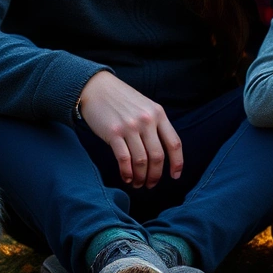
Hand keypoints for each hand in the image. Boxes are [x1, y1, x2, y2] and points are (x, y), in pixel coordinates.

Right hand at [78, 71, 182, 187]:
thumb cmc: (121, 99)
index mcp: (158, 113)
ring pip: (141, 160)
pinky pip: (124, 159)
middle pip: (158, 156)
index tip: (175, 176)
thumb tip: (162, 153)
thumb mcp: (145, 106)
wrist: (96, 88)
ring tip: (138, 184)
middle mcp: (147, 120)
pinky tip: (127, 178)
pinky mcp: (113, 133)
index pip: (174, 143)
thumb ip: (155, 124)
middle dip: (156, 175)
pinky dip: (127, 172)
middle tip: (151, 184)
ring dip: (141, 177)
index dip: (177, 163)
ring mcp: (130, 127)